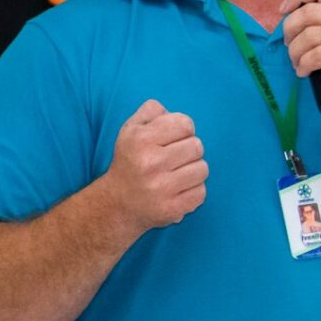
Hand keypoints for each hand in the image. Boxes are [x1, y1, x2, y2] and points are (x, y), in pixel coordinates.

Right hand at [104, 99, 206, 230]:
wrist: (117, 204)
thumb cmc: (130, 161)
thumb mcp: (131, 129)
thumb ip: (151, 111)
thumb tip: (170, 112)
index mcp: (141, 140)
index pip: (185, 124)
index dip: (183, 129)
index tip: (173, 139)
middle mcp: (151, 163)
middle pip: (197, 146)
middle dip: (188, 150)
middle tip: (174, 158)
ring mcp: (162, 188)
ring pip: (202, 169)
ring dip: (193, 170)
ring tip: (176, 174)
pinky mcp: (171, 209)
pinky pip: (201, 192)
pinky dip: (193, 190)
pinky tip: (177, 190)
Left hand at [279, 0, 320, 119]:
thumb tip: (291, 13)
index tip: (284, 11)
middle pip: (308, 11)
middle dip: (289, 29)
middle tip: (290, 45)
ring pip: (308, 35)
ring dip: (295, 52)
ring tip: (297, 63)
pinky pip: (315, 56)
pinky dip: (303, 65)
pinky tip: (304, 72)